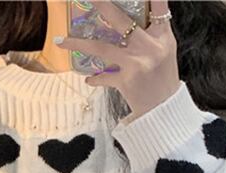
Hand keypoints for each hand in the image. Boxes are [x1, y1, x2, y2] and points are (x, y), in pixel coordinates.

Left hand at [55, 0, 179, 120]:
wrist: (164, 109)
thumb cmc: (162, 77)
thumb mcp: (165, 50)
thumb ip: (153, 31)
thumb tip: (129, 18)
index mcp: (162, 36)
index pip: (159, 7)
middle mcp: (149, 47)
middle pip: (122, 21)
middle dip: (103, 5)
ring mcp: (136, 64)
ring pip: (101, 48)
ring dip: (78, 44)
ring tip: (60, 41)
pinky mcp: (126, 81)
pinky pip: (103, 77)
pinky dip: (95, 78)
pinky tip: (88, 79)